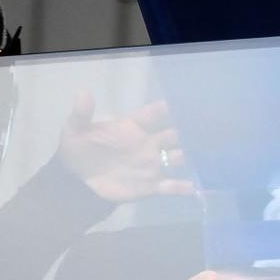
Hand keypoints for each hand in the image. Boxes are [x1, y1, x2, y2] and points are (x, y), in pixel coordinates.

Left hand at [58, 91, 194, 202]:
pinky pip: (171, 186)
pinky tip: (195, 187)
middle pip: (173, 135)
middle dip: (187, 132)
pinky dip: (184, 187)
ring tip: (204, 158)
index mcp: (133, 126)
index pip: (153, 114)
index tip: (181, 104)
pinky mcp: (150, 186)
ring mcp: (151, 164)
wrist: (77, 181)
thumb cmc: (79, 150)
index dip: (166, 109)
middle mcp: (148, 143)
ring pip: (177, 158)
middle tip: (204, 130)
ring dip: (189, 157)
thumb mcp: (75, 130)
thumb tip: (83, 92)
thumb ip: (82, 114)